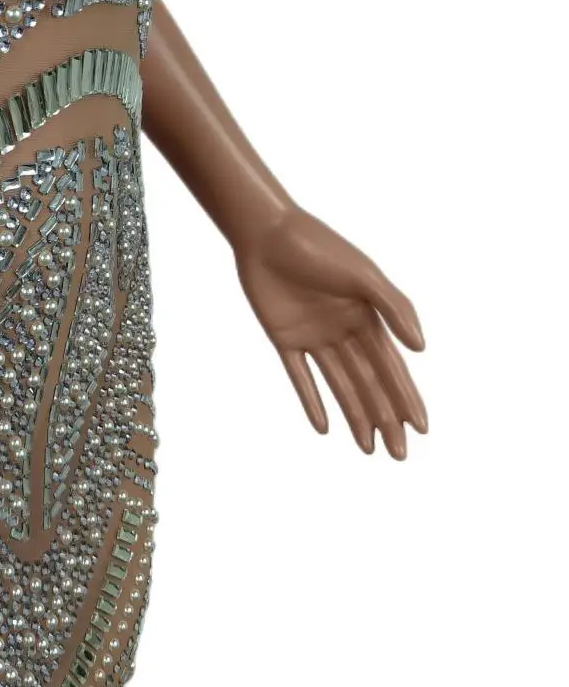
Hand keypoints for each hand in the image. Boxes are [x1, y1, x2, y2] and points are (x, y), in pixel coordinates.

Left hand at [234, 206, 427, 458]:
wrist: (265, 231)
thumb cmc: (318, 246)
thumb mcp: (363, 275)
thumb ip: (395, 309)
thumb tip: (422, 349)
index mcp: (367, 316)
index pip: (391, 367)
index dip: (406, 398)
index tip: (421, 429)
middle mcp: (343, 329)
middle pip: (368, 383)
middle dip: (385, 418)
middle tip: (399, 455)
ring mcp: (313, 335)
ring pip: (339, 384)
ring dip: (355, 416)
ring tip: (370, 449)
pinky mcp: (283, 337)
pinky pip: (300, 376)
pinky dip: (312, 401)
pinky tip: (325, 428)